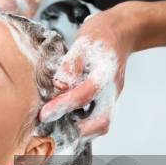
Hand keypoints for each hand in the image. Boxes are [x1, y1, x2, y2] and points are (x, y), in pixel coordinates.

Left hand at [39, 4, 137, 141]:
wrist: (121, 32)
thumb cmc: (99, 36)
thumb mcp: (82, 42)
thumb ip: (71, 64)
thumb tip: (59, 85)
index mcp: (105, 72)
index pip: (85, 94)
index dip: (63, 106)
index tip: (44, 114)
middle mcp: (111, 90)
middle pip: (101, 122)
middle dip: (77, 132)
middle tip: (53, 132)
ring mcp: (111, 97)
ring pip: (101, 124)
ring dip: (79, 132)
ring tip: (55, 130)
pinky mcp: (107, 101)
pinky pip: (97, 119)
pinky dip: (82, 126)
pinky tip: (64, 122)